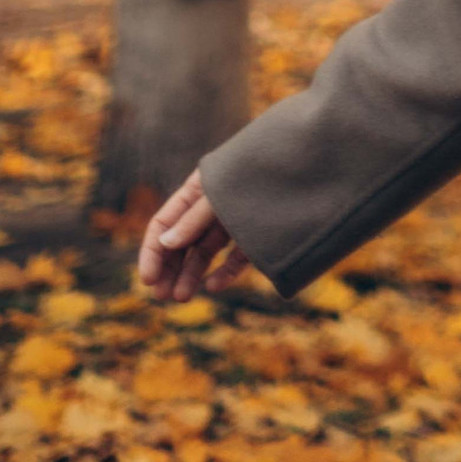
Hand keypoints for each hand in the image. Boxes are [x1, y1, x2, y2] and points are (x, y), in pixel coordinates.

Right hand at [137, 167, 249, 303]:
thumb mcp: (221, 195)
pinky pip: (235, 256)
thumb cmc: (261, 173)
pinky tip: (213, 286)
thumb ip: (194, 220)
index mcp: (198, 188)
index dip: (153, 251)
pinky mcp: (256, 233)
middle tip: (163, 296)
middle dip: (170, 267)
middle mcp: (213, 205)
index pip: (165, 222)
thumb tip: (164, 244)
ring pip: (206, 251)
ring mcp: (235, 219)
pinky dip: (224, 271)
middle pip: (182, 240)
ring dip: (192, 273)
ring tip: (182, 297)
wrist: (312, 164)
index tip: (148, 281)